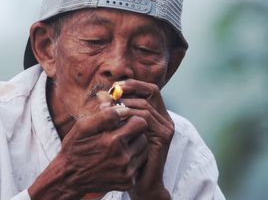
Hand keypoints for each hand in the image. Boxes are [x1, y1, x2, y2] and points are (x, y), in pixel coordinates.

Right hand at [28, 107, 148, 199]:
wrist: (69, 178)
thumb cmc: (75, 148)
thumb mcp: (83, 127)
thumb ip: (105, 115)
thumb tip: (123, 108)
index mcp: (113, 141)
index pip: (140, 123)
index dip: (132, 119)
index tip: (123, 121)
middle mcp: (123, 158)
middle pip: (143, 136)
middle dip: (133, 133)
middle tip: (119, 134)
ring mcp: (126, 172)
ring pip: (143, 150)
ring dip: (134, 146)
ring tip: (118, 147)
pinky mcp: (128, 182)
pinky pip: (139, 164)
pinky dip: (132, 160)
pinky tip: (118, 159)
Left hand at [117, 79, 173, 199]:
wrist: (140, 183)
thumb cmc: (127, 155)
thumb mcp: (119, 129)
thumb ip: (113, 112)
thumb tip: (101, 94)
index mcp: (157, 113)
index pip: (148, 89)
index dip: (132, 84)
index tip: (113, 86)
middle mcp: (164, 118)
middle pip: (150, 92)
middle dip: (127, 91)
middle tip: (108, 95)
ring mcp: (166, 127)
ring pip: (145, 105)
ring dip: (124, 104)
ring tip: (107, 108)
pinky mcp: (163, 137)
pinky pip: (146, 119)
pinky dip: (129, 115)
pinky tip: (115, 119)